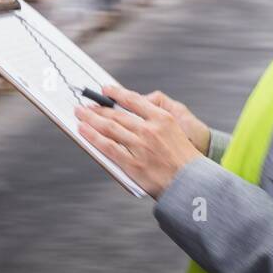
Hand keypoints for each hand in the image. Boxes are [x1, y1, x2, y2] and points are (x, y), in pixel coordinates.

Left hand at [75, 84, 201, 198]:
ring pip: (109, 129)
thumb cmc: (185, 158)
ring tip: (80, 115)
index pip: (133, 100)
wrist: (191, 183)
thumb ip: (156, 119)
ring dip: (91, 120)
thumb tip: (133, 113)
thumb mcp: (177, 129)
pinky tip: (84, 131)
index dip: (116, 93)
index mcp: (162, 118)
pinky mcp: (133, 163)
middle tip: (86, 106)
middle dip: (98, 109)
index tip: (106, 89)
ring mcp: (140, 146)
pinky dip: (94, 138)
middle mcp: (149, 130)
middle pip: (117, 115)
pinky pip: (108, 147)